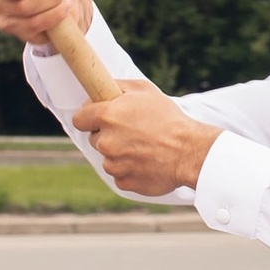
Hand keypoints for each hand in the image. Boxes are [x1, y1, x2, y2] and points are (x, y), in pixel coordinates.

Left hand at [71, 84, 219, 199]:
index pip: (79, 118)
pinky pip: (120, 174)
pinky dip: (130, 170)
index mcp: (107, 116)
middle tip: (132, 132)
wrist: (190, 152)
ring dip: (120, 154)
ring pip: (108, 158)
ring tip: (143, 148)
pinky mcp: (123, 182)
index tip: (99, 118)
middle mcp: (106, 141)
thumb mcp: (145, 91)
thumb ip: (117, 87)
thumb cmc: (169, 119)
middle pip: (94, 139)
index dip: (89, 117)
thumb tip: (101, 89)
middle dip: (109, 135)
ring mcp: (113, 164)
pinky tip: (146, 162)